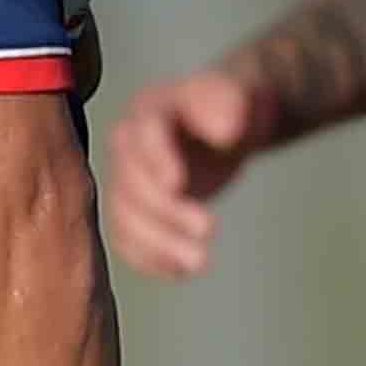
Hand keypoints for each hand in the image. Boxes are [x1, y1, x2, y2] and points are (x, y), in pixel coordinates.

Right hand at [103, 67, 267, 279]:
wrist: (229, 125)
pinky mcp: (137, 209)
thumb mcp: (241, 94)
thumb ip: (231, 103)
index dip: (156, 159)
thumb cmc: (235, 107)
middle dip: (163, 211)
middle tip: (208, 228)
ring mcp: (129, 179)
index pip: (143, 134)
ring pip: (124, 216)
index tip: (178, 183)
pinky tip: (180, 271)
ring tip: (199, 262)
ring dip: (156, 244)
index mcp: (152, 110)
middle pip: (129, 183)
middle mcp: (129, 146)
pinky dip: (149, 259)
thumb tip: (226, 129)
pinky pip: (128, 239)